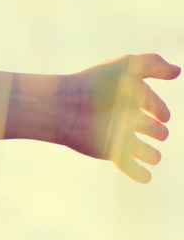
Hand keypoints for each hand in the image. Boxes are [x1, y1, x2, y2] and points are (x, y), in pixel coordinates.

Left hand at [57, 53, 178, 181]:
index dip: (159, 108)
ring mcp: (120, 137)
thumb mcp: (127, 66)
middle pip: (151, 128)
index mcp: (128, 98)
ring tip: (153, 155)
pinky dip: (139, 173)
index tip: (162, 114)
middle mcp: (125, 117)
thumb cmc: (96, 84)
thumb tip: (177, 72)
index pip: (153, 104)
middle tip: (159, 130)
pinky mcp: (113, 153)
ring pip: (143, 150)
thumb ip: (154, 64)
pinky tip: (145, 175)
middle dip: (158, 130)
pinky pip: (129, 167)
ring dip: (152, 154)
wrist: (67, 107)